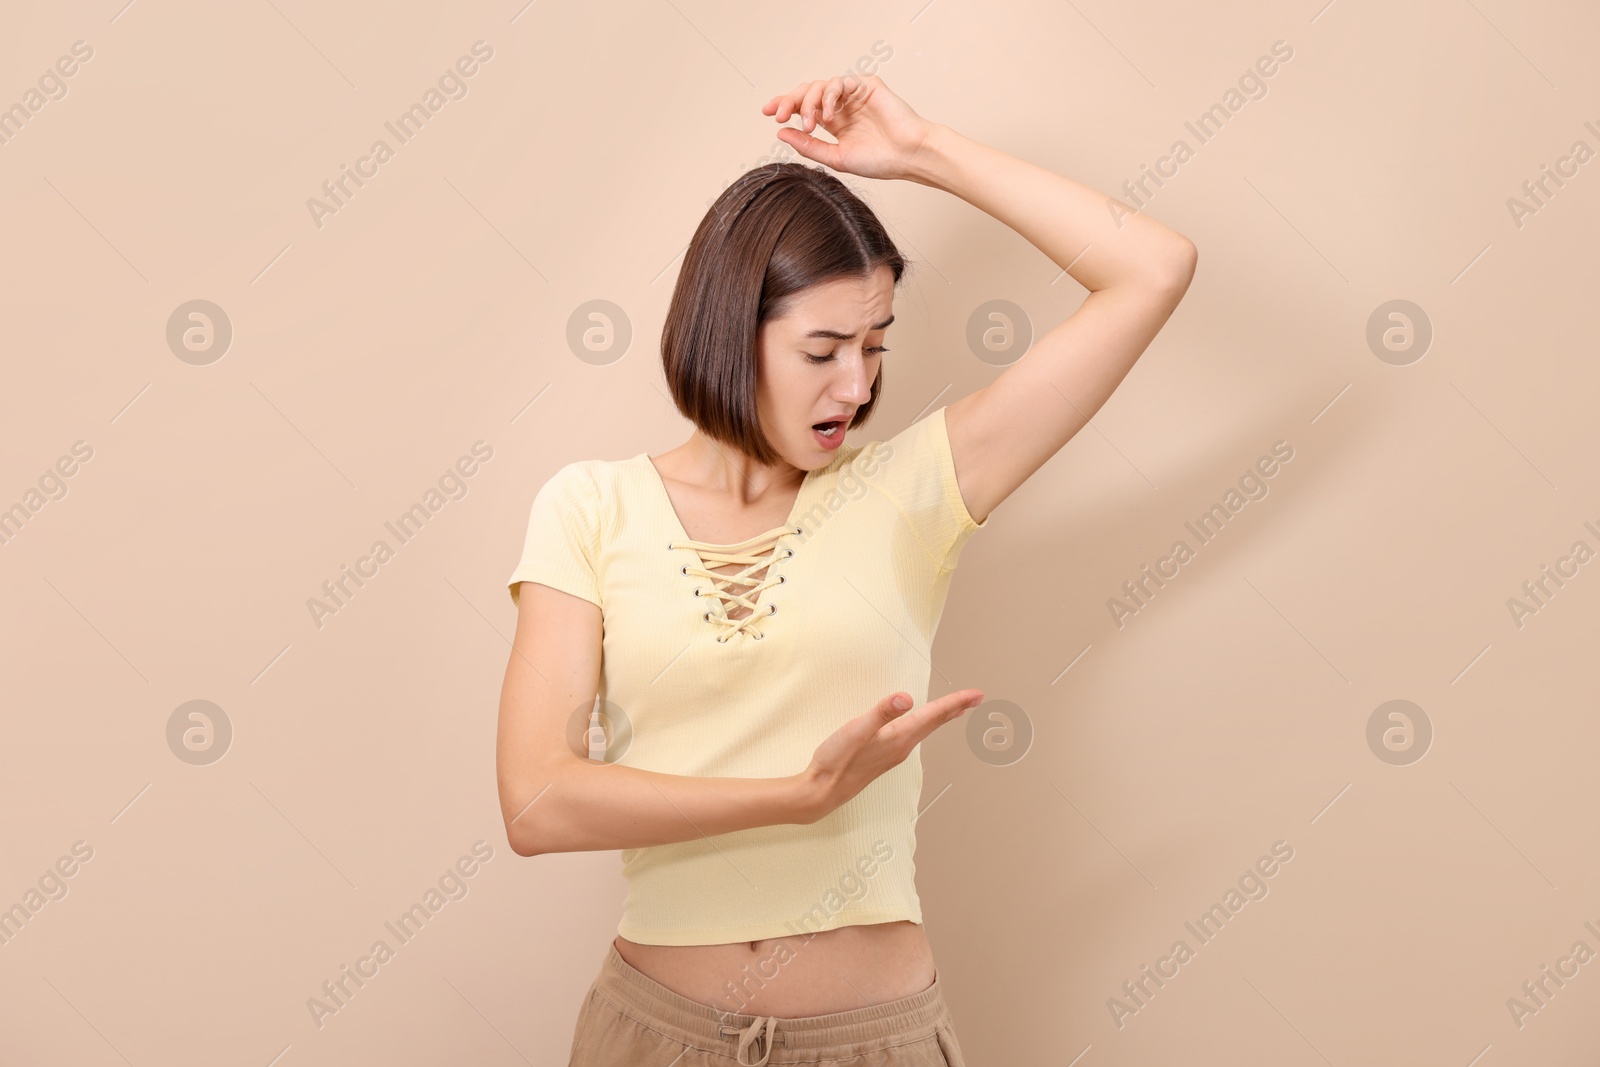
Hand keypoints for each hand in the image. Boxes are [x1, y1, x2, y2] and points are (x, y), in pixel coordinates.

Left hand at [761, 74, 936, 181]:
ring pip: (820, 85)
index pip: (803, 108)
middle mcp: (842, 106)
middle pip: (808, 93)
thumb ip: (809, 145)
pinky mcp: (867, 86)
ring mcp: (853, 95)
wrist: (908, 157)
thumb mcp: (836, 157)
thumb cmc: (880, 161)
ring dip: (809, 102)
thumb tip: (781, 132)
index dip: (784, 105)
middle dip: (790, 101)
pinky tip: (828, 114)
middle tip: (778, 114)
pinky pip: (840, 83)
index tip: (768, 112)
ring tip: (810, 124)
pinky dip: (829, 96)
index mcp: (834, 122)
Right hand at [797, 688, 984, 820]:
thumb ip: (881, 713)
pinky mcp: (883, 757)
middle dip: (956, 709)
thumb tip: (906, 698)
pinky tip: (920, 726)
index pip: (934, 715)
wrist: (822, 791)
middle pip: (935, 723)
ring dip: (942, 718)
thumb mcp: (856, 730)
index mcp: (899, 738)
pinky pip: (912, 737)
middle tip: (977, 698)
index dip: (956, 702)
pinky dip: (924, 726)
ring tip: (956, 709)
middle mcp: (901, 747)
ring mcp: (893, 754)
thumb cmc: (836, 761)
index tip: (977, 694)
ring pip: (925, 731)